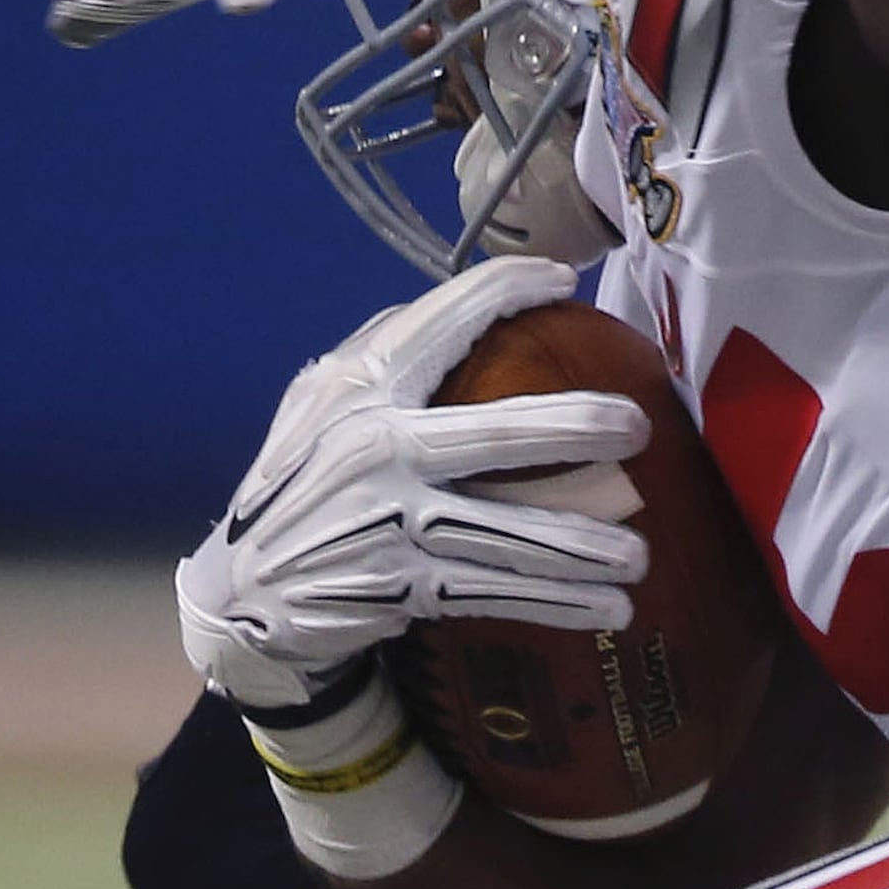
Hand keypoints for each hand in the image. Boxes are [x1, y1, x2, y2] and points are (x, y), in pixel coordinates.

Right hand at [174, 263, 648, 705]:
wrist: (248, 593)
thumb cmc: (304, 486)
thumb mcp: (316, 405)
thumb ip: (376, 356)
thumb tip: (448, 309)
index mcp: (358, 390)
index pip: (440, 321)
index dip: (504, 289)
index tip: (563, 278)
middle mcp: (376, 449)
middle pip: (495, 434)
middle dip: (574, 428)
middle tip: (640, 426)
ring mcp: (391, 522)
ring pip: (510, 534)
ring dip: (584, 550)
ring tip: (639, 559)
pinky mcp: (404, 585)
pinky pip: (498, 591)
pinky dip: (559, 604)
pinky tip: (609, 610)